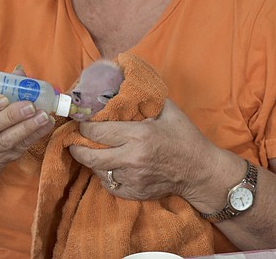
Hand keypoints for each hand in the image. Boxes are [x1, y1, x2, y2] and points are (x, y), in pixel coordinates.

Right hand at [0, 94, 54, 169]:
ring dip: (26, 128)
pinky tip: (46, 124)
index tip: (3, 98)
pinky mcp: (5, 158)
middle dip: (11, 116)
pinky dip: (35, 135)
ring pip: (5, 141)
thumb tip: (19, 71)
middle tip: (29, 106)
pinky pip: (20, 147)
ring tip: (42, 116)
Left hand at [68, 99, 224, 202]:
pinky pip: (110, 184)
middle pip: (90, 156)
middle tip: (74, 140)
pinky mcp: (134, 192)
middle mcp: (132, 158)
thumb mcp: (169, 110)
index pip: (98, 131)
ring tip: (94, 151)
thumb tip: (125, 83)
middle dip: (77, 147)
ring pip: (98, 171)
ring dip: (94, 161)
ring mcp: (132, 178)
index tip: (81, 121)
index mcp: (139, 135)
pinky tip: (112, 166)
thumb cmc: (185, 137)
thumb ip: (146, 98)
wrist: (200, 171)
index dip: (85, 126)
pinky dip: (107, 175)